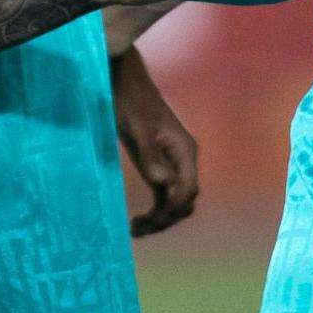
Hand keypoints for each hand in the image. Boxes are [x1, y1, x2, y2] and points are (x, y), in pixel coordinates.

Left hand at [113, 52, 199, 236]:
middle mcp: (183, 161)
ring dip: (161, 218)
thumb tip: (162, 182)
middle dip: (167, 218)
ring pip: (175, 201)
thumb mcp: (137, 127)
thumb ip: (150, 154)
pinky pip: (163, 195)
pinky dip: (155, 209)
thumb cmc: (131, 102)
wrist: (124, 83)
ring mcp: (172, 165)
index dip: (173, 207)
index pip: (188, 188)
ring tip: (137, 230)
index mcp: (185, 151)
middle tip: (139, 228)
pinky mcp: (158, 166)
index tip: (152, 219)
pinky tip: (139, 220)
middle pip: (185, 200)